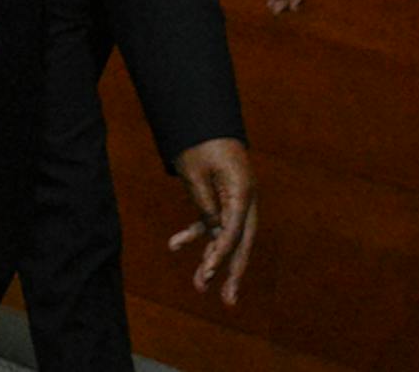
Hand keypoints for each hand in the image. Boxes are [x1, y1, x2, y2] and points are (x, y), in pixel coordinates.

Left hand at [168, 137, 258, 305]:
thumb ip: (206, 204)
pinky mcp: (221, 199)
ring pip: (227, 237)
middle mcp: (243, 198)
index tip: (208, 272)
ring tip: (199, 285)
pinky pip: (212, 223)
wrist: (201, 118)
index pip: (233, 230)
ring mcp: (234, 200)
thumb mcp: (196, 173)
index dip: (220, 254)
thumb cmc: (199, 143)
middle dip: (232, 271)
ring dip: (213, 259)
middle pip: (241, 241)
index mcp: (242, 191)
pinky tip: (175, 245)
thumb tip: (214, 232)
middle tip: (228, 301)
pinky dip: (196, 235)